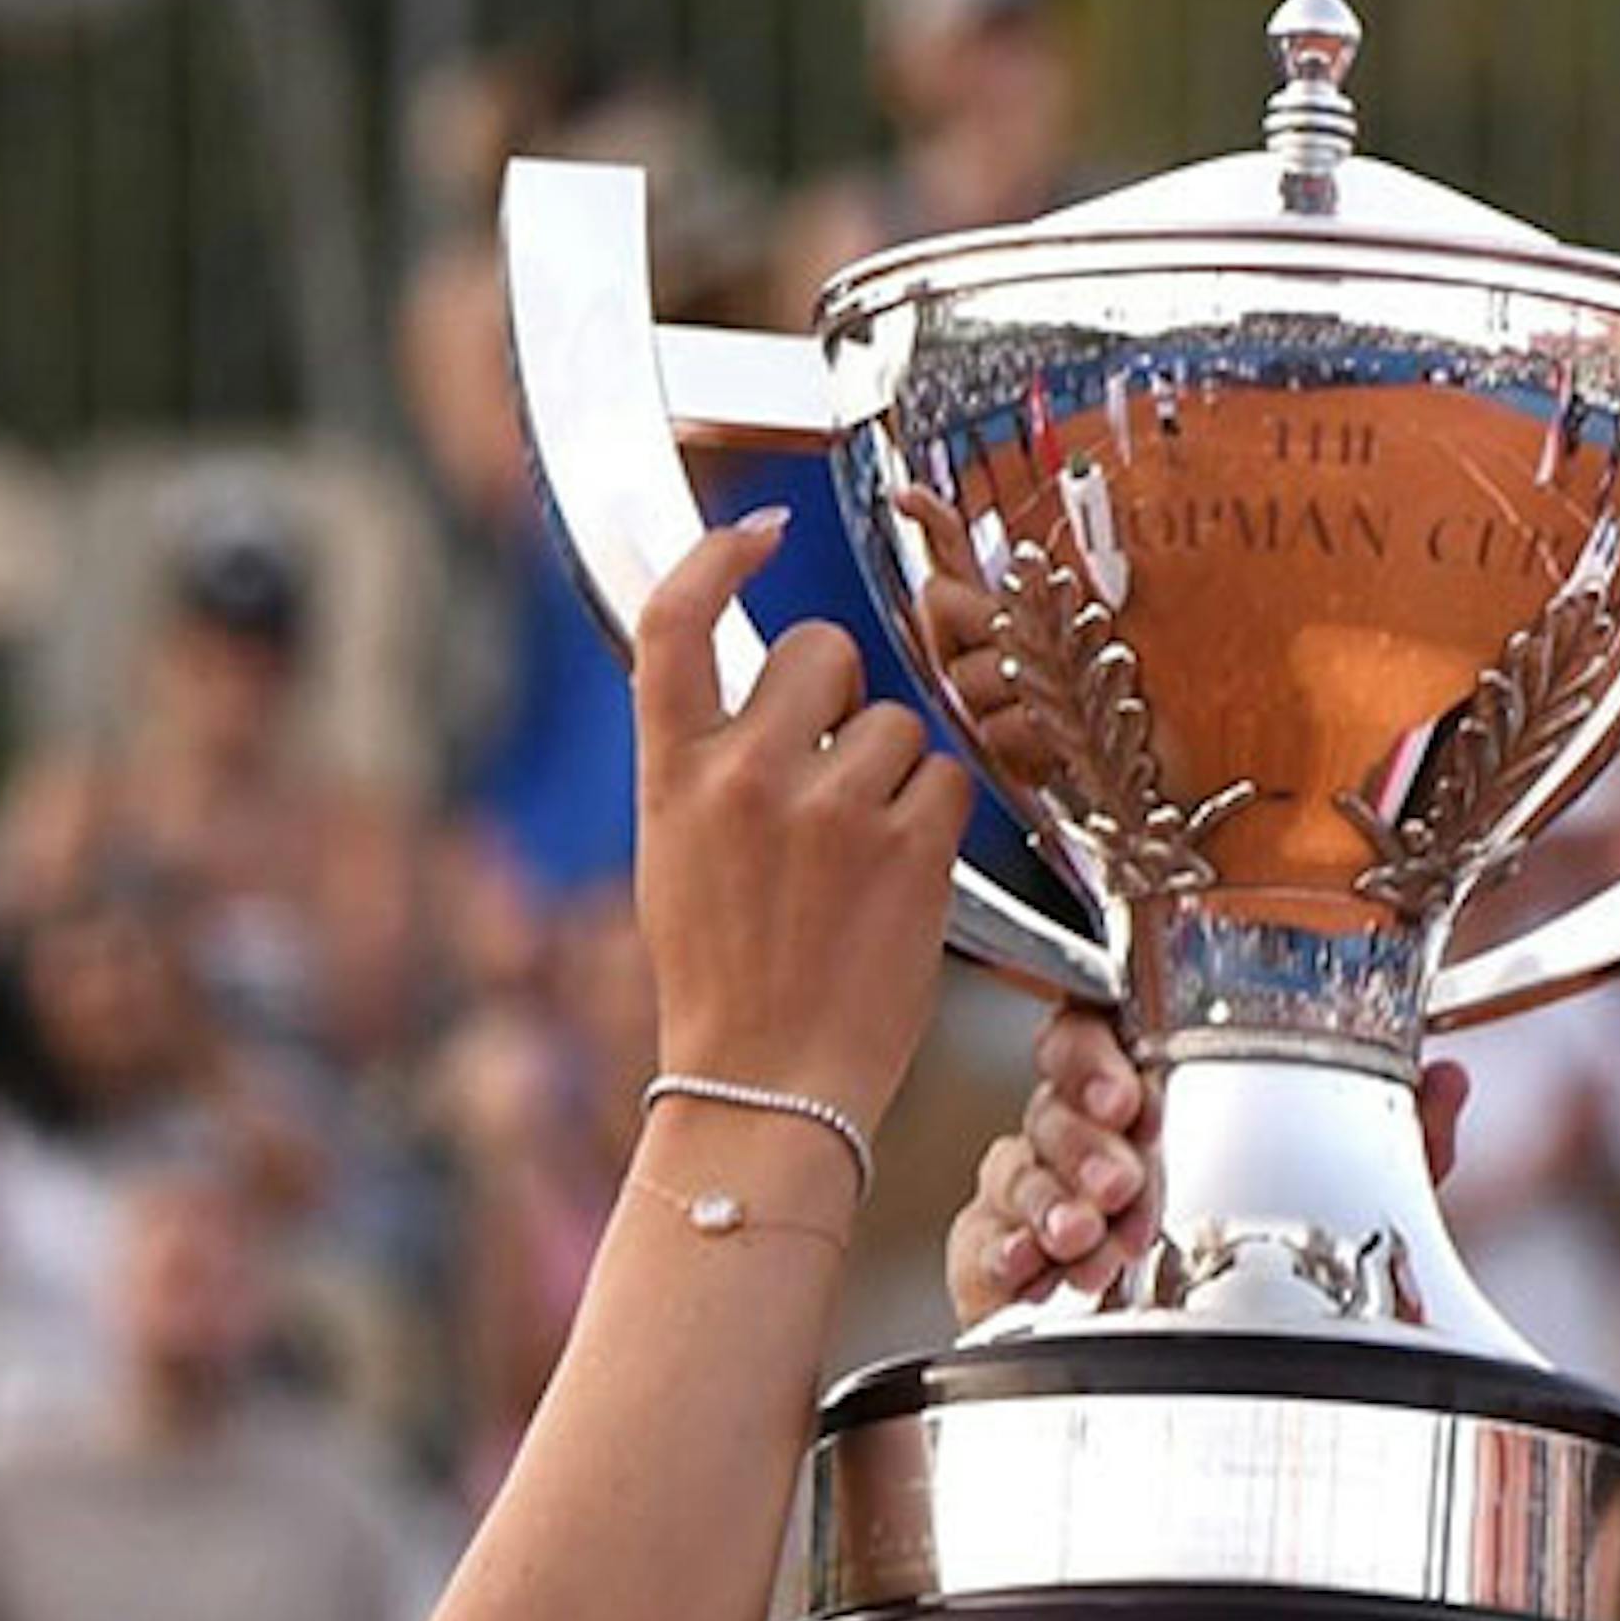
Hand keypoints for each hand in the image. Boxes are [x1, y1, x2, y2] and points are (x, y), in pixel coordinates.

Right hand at [632, 516, 965, 1144]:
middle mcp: (747, 775)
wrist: (766, 1087)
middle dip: (838, 696)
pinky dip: (934, 816)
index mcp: (673, 774)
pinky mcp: (908, 846)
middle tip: (829, 773)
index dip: (719, 556)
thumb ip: (708, 762)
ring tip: (858, 854)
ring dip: (892, 770)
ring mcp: (832, 808)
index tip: (760, 533)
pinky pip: (946, 776)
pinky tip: (899, 874)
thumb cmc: (724, 978)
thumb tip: (761, 692)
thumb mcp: (674, 854)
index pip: (678, 621)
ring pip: (895, 719)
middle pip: (820, 650)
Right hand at [942, 1007, 1470, 1326]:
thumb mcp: (1345, 1197)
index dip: (1099, 1051)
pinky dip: (1003, 1247)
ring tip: (1091, 1232)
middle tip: (1122, 1172)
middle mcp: (1087, 1132)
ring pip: (1019, 1164)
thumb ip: (1396, 1142)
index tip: (1128, 1093)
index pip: (1103, 1030)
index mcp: (1157, 1092)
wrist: (1209, 1375)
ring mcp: (1037, 1190)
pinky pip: (981, 1236)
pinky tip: (1031, 1263)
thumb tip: (1448, 1082)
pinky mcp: (997, 1254)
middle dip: (1082, 1133)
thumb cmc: (1254, 1259)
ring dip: (1053, 1196)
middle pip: (1053, 1097)